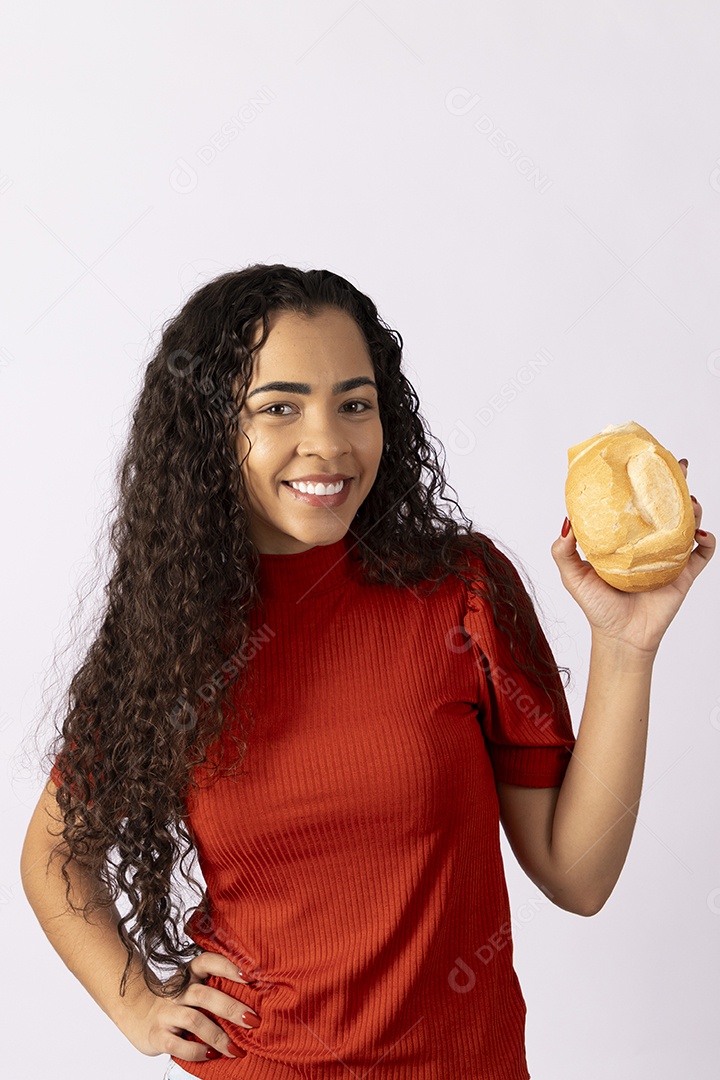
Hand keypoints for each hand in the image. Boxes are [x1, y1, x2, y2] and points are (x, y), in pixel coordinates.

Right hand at [128, 950, 259, 1060]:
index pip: (207, 961)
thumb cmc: (178, 1002)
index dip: (227, 966)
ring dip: (218, 1035)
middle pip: (203, 994)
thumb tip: (256, 1000)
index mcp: (189, 974)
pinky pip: (177, 1044)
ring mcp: (165, 1012)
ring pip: (193, 1019)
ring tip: (236, 1049)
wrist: (137, 1014)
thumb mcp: (194, 988)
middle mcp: (177, 991)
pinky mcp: (157, 1035)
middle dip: (230, 1008)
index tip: (249, 976)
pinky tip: (211, 1054)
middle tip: (253, 1020)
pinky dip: (197, 1050)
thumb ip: (216, 989)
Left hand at [550, 459, 714, 656]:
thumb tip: (566, 521)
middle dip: (676, 483)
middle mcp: (649, 543)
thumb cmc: (597, 607)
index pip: (636, 503)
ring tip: (688, 502)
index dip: (642, 482)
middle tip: (679, 467)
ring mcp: (669, 557)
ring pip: (688, 523)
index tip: (644, 461)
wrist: (620, 638)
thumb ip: (563, 550)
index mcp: (626, 538)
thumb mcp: (572, 575)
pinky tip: (699, 534)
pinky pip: (703, 552)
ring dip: (692, 508)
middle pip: (667, 506)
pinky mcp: (684, 574)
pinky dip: (707, 540)